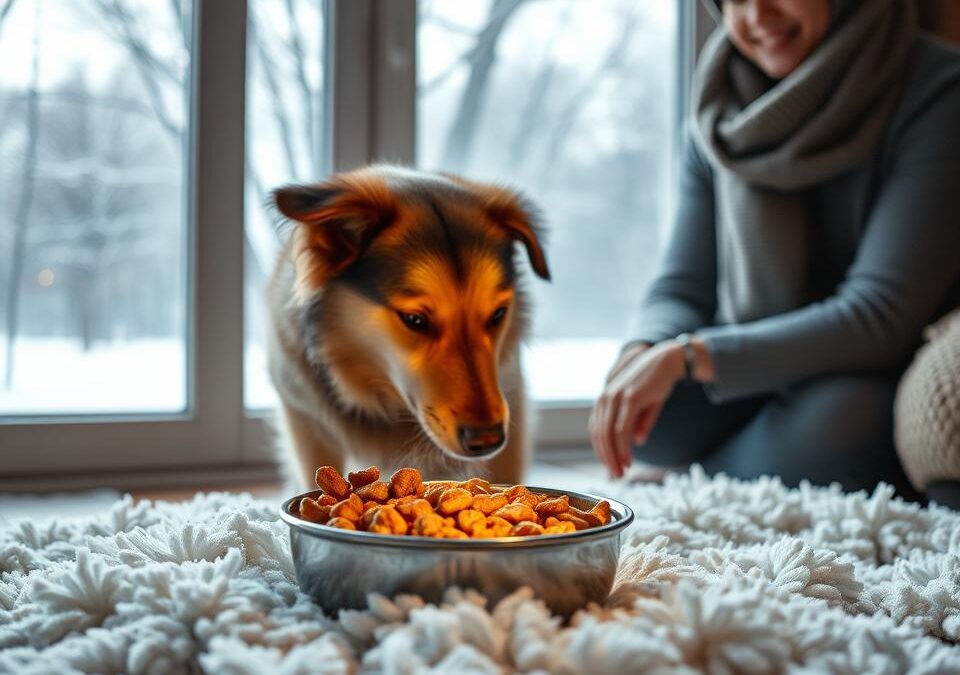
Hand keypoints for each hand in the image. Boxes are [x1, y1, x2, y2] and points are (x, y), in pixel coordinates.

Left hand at [589, 341, 684, 478]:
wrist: (669, 361)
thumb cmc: (655, 383)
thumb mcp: (644, 406)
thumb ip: (639, 423)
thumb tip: (636, 441)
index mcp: (605, 398)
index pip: (596, 429)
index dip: (602, 450)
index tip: (610, 465)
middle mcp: (605, 397)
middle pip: (599, 435)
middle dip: (606, 458)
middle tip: (615, 475)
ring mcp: (616, 397)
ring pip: (608, 435)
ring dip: (614, 457)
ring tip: (621, 472)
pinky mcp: (629, 398)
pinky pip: (621, 430)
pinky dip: (623, 448)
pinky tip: (628, 460)